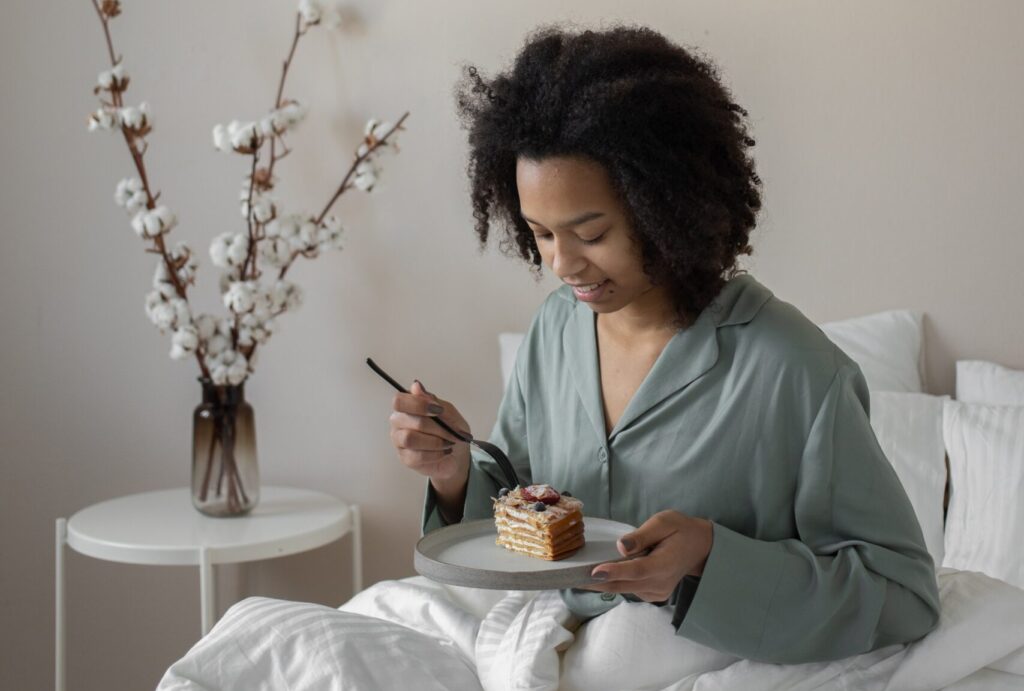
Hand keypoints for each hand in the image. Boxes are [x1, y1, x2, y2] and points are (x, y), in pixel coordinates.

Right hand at [389, 380, 471, 485]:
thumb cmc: (451, 429)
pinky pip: (416, 456)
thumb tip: (416, 386)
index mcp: (407, 407)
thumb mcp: (448, 412)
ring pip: (409, 439)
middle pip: (406, 420)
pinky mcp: (405, 458)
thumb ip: (433, 401)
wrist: (458, 454)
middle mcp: (399, 422)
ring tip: (448, 443)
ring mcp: (400, 441)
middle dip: (434, 427)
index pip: (399, 401)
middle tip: (452, 432)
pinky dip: (435, 454)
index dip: (418, 404)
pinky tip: (444, 452)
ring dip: (434, 441)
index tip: (438, 410)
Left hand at [581, 510, 713, 602]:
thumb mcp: (664, 521)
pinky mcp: (651, 594)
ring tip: (575, 574)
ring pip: (622, 589)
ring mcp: (656, 592)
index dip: (614, 572)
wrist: (700, 548)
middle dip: (595, 582)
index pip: (636, 570)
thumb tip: (621, 546)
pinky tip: (597, 573)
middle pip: (623, 584)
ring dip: (600, 583)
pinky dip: (612, 582)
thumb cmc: (680, 529)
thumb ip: (642, 535)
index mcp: (664, 564)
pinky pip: (627, 589)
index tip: (594, 572)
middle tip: (569, 576)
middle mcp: (659, 584)